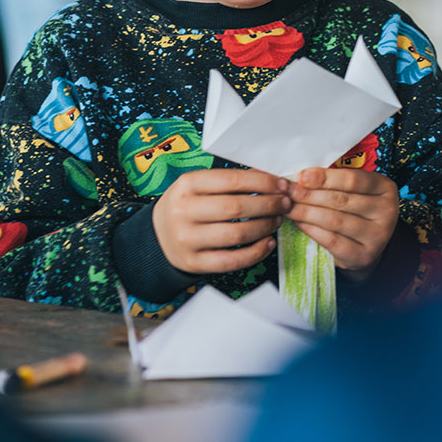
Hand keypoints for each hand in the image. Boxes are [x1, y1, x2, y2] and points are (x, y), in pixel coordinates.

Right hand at [152, 167, 290, 274]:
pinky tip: (268, 243)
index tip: (281, 185)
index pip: (232, 180)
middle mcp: (184, 211)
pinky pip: (231, 260)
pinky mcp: (194, 263)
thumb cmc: (187, 205)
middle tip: (285, 203)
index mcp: (187, 184)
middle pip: (236, 207)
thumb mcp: (197, 186)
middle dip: (268, 205)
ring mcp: (187, 239)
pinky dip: (255, 252)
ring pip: (237, 234)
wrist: (157, 236)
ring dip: (265, 227)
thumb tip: (269, 179)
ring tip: (277, 220)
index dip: (262, 182)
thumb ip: (227, 182)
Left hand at [286, 167, 398, 280]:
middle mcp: (387, 211)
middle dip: (310, 195)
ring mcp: (378, 236)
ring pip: (335, 220)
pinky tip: (299, 223)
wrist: (367, 247)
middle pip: (341, 200)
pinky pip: (332, 240)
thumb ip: (335, 182)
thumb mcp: (354, 192)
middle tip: (288, 192)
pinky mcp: (364, 256)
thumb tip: (301, 177)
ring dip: (306, 213)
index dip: (324, 177)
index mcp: (385, 188)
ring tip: (289, 207)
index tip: (301, 176)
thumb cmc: (356, 211)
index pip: (352, 179)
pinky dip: (312, 230)